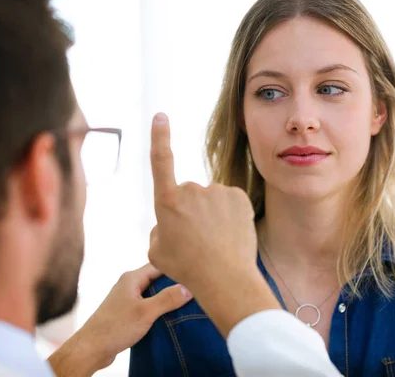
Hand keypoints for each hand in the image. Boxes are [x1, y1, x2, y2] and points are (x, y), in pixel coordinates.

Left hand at [48, 263, 191, 376]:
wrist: (92, 348)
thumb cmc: (115, 327)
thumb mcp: (146, 312)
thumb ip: (167, 299)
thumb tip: (189, 288)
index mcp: (131, 278)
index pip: (159, 265)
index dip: (176, 267)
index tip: (193, 271)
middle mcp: (129, 284)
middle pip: (157, 278)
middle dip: (174, 283)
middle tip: (194, 287)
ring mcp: (127, 298)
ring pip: (153, 292)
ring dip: (166, 297)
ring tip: (187, 301)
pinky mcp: (126, 311)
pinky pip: (147, 304)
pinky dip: (158, 307)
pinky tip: (170, 315)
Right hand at [148, 112, 280, 336]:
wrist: (225, 279)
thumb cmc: (187, 269)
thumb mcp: (157, 252)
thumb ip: (159, 229)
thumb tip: (168, 221)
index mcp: (167, 201)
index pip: (161, 161)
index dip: (160, 137)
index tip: (161, 116)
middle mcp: (191, 189)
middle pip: (188, 194)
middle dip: (190, 210)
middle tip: (196, 240)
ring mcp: (216, 190)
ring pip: (210, 198)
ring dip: (211, 213)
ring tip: (215, 241)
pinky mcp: (237, 195)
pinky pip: (228, 200)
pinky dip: (229, 213)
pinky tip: (230, 233)